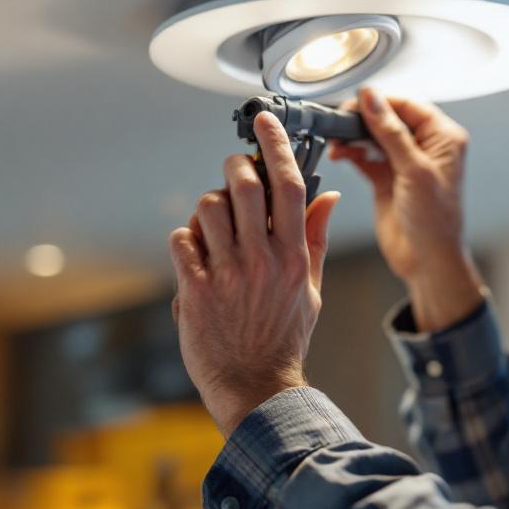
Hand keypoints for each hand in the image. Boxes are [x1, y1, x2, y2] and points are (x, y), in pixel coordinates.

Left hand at [168, 111, 341, 436]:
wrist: (256, 387)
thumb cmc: (284, 338)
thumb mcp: (311, 288)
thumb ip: (315, 238)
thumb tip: (327, 196)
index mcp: (294, 256)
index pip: (289, 185)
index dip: (275, 145)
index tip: (264, 121)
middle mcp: (262, 260)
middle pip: (244, 185)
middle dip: (234, 166)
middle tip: (233, 170)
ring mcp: (227, 274)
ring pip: (207, 207)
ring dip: (207, 206)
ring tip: (213, 224)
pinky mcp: (194, 290)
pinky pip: (181, 240)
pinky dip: (185, 238)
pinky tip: (195, 254)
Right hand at [328, 87, 484, 331]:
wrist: (426, 260)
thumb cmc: (435, 220)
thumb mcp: (414, 170)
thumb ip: (391, 132)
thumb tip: (373, 99)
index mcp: (443, 138)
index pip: (408, 106)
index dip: (381, 102)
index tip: (357, 101)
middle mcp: (424, 147)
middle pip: (388, 118)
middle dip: (363, 119)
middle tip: (341, 121)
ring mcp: (403, 163)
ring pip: (373, 136)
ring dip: (354, 136)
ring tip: (337, 141)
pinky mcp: (386, 178)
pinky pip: (365, 156)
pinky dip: (351, 153)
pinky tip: (340, 154)